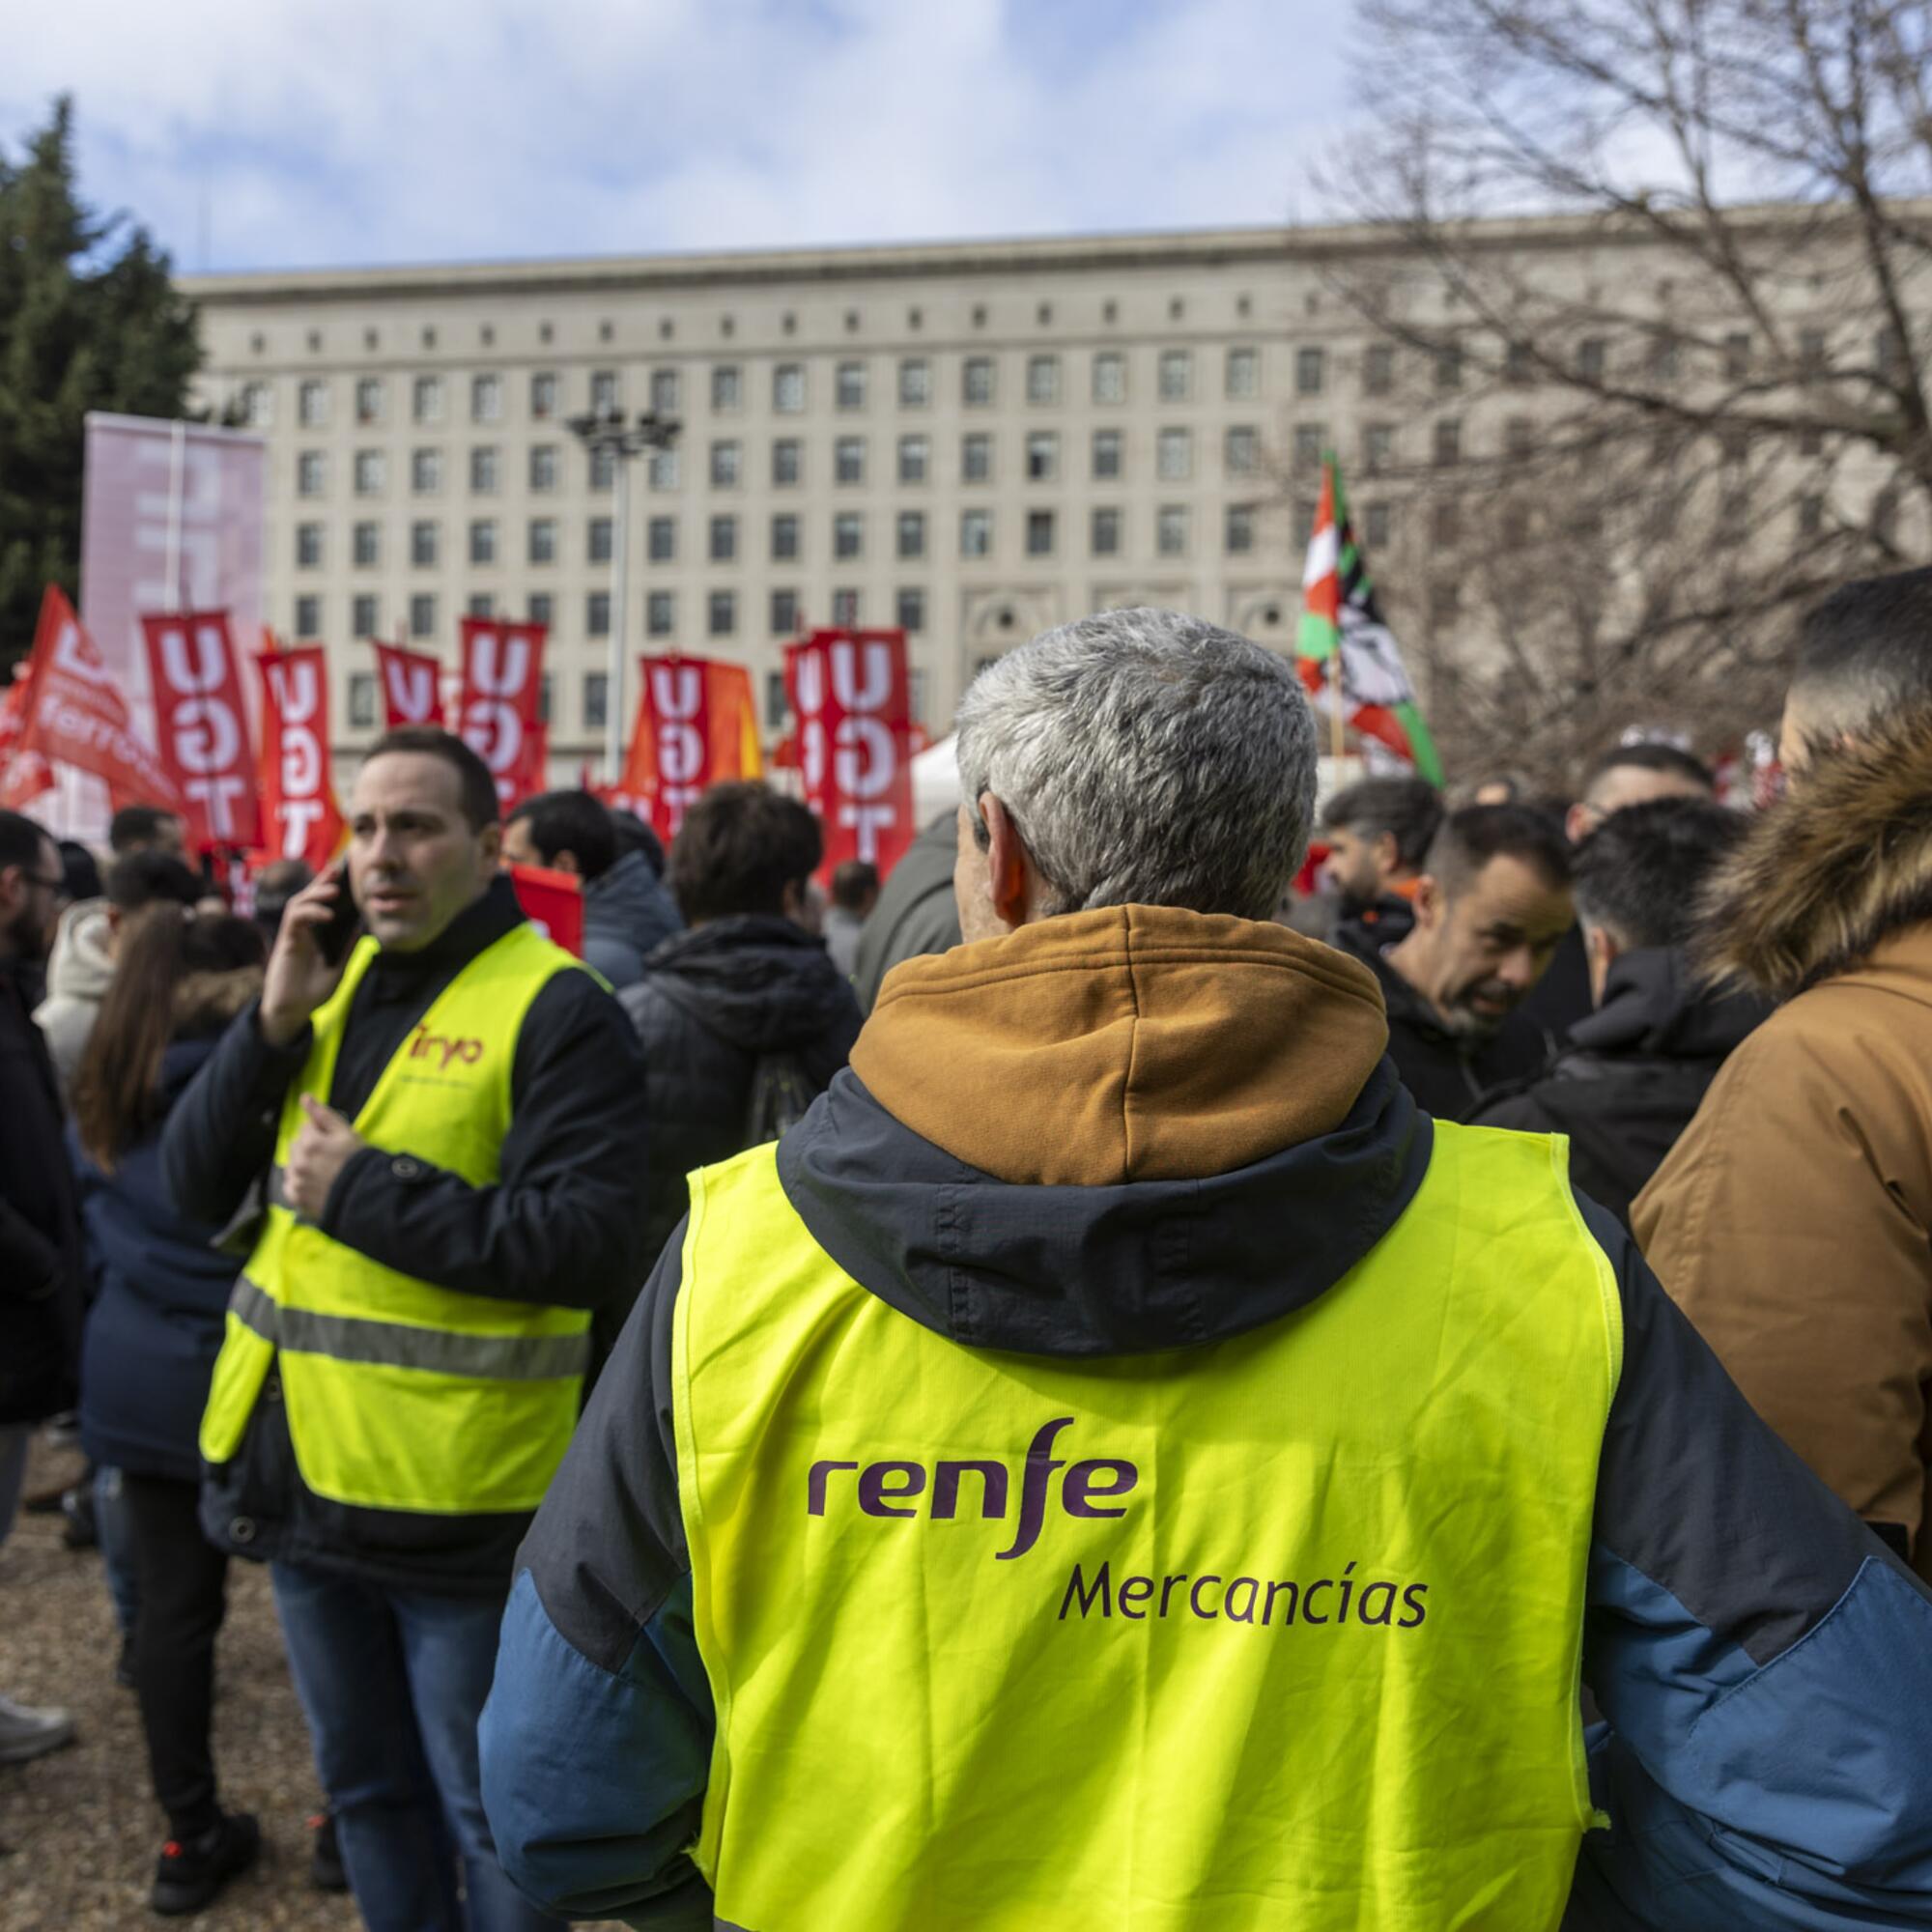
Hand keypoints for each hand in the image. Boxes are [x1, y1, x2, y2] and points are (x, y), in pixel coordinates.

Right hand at [260, 867, 352, 1048]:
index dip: (329, 888)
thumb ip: (347, 948)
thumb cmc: (312, 991)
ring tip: (334, 891)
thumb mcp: (338, 968)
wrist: (293, 1012)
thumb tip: (361, 926)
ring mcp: (293, 935)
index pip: (322, 905)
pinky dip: (311, 912)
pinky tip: (327, 915)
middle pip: (308, 898)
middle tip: (337, 869)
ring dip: (316, 893)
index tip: (344, 873)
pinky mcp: (286, 942)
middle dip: (321, 881)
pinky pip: (295, 919)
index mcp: (316, 934)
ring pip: (299, 903)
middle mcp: (303, 931)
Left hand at [285, 1095, 365, 1221]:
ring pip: (291, 1164)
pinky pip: (289, 1184)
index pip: (306, 1127)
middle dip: (308, 1146)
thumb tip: (304, 1097)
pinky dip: (298, 1182)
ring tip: (322, 1171)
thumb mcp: (346, 1132)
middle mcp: (298, 1162)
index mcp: (309, 1143)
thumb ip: (322, 1114)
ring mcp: (296, 1181)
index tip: (334, 1142)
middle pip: (296, 1145)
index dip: (321, 1132)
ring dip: (302, 1163)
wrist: (366, 1195)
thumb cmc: (359, 1160)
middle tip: (329, 1156)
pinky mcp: (296, 1198)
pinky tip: (314, 1183)